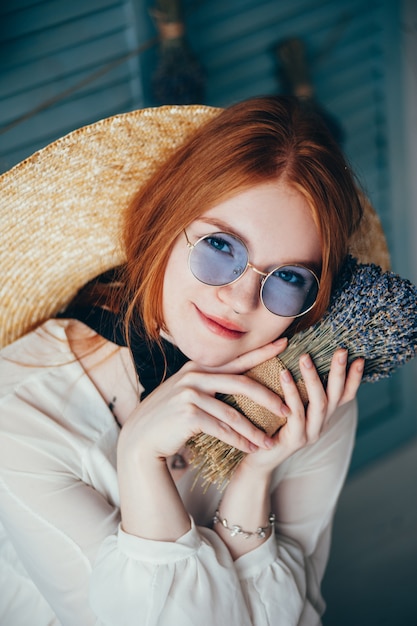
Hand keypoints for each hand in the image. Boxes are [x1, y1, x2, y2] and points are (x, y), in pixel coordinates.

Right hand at [118, 338, 289, 464]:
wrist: (141, 436)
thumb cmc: (169, 415)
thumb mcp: (187, 390)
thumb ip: (209, 382)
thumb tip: (238, 379)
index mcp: (199, 367)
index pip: (237, 359)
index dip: (262, 352)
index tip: (286, 344)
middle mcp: (195, 376)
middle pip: (241, 383)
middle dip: (267, 397)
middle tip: (287, 409)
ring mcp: (190, 394)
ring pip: (233, 413)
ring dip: (254, 430)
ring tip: (270, 442)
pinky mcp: (188, 415)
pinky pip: (222, 429)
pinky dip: (238, 441)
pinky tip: (251, 449)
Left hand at [239, 348, 363, 474]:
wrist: (257, 458)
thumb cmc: (271, 424)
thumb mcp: (289, 404)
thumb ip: (299, 386)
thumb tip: (301, 354)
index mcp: (323, 415)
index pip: (345, 396)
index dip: (354, 379)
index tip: (359, 358)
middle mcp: (321, 424)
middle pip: (336, 396)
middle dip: (339, 373)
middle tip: (341, 351)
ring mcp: (310, 434)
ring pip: (319, 403)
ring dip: (314, 379)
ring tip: (306, 357)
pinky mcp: (295, 440)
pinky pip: (296, 413)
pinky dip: (292, 393)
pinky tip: (285, 374)